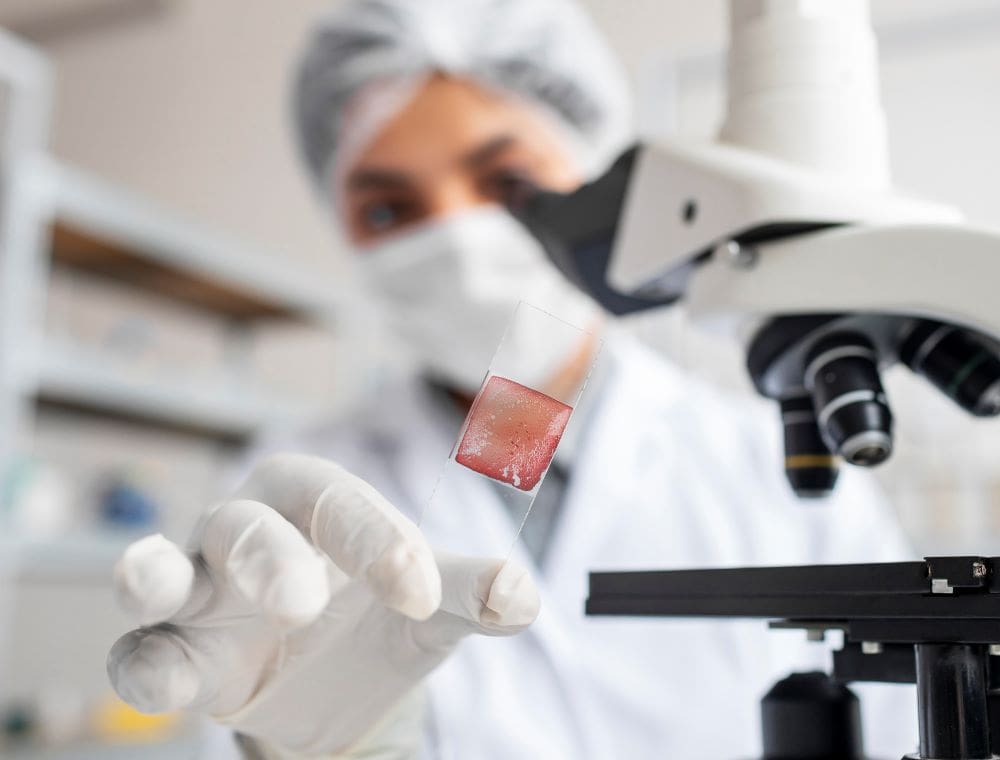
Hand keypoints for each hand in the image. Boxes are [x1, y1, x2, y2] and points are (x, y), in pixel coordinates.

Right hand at [107, 453, 538, 755]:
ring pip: (161, 570)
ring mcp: (201, 593)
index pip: (336, 499)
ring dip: (156, 576)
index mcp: (316, 503)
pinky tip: (170, 683)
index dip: (372, 538)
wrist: (337, 678)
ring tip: (157, 585)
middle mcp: (249, 533)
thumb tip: (523, 596)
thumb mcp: (428, 605)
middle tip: (304, 602)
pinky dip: (145, 667)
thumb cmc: (379, 612)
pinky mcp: (174, 654)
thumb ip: (469, 593)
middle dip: (267, 556)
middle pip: (242, 524)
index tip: (420, 592)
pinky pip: (138, 654)